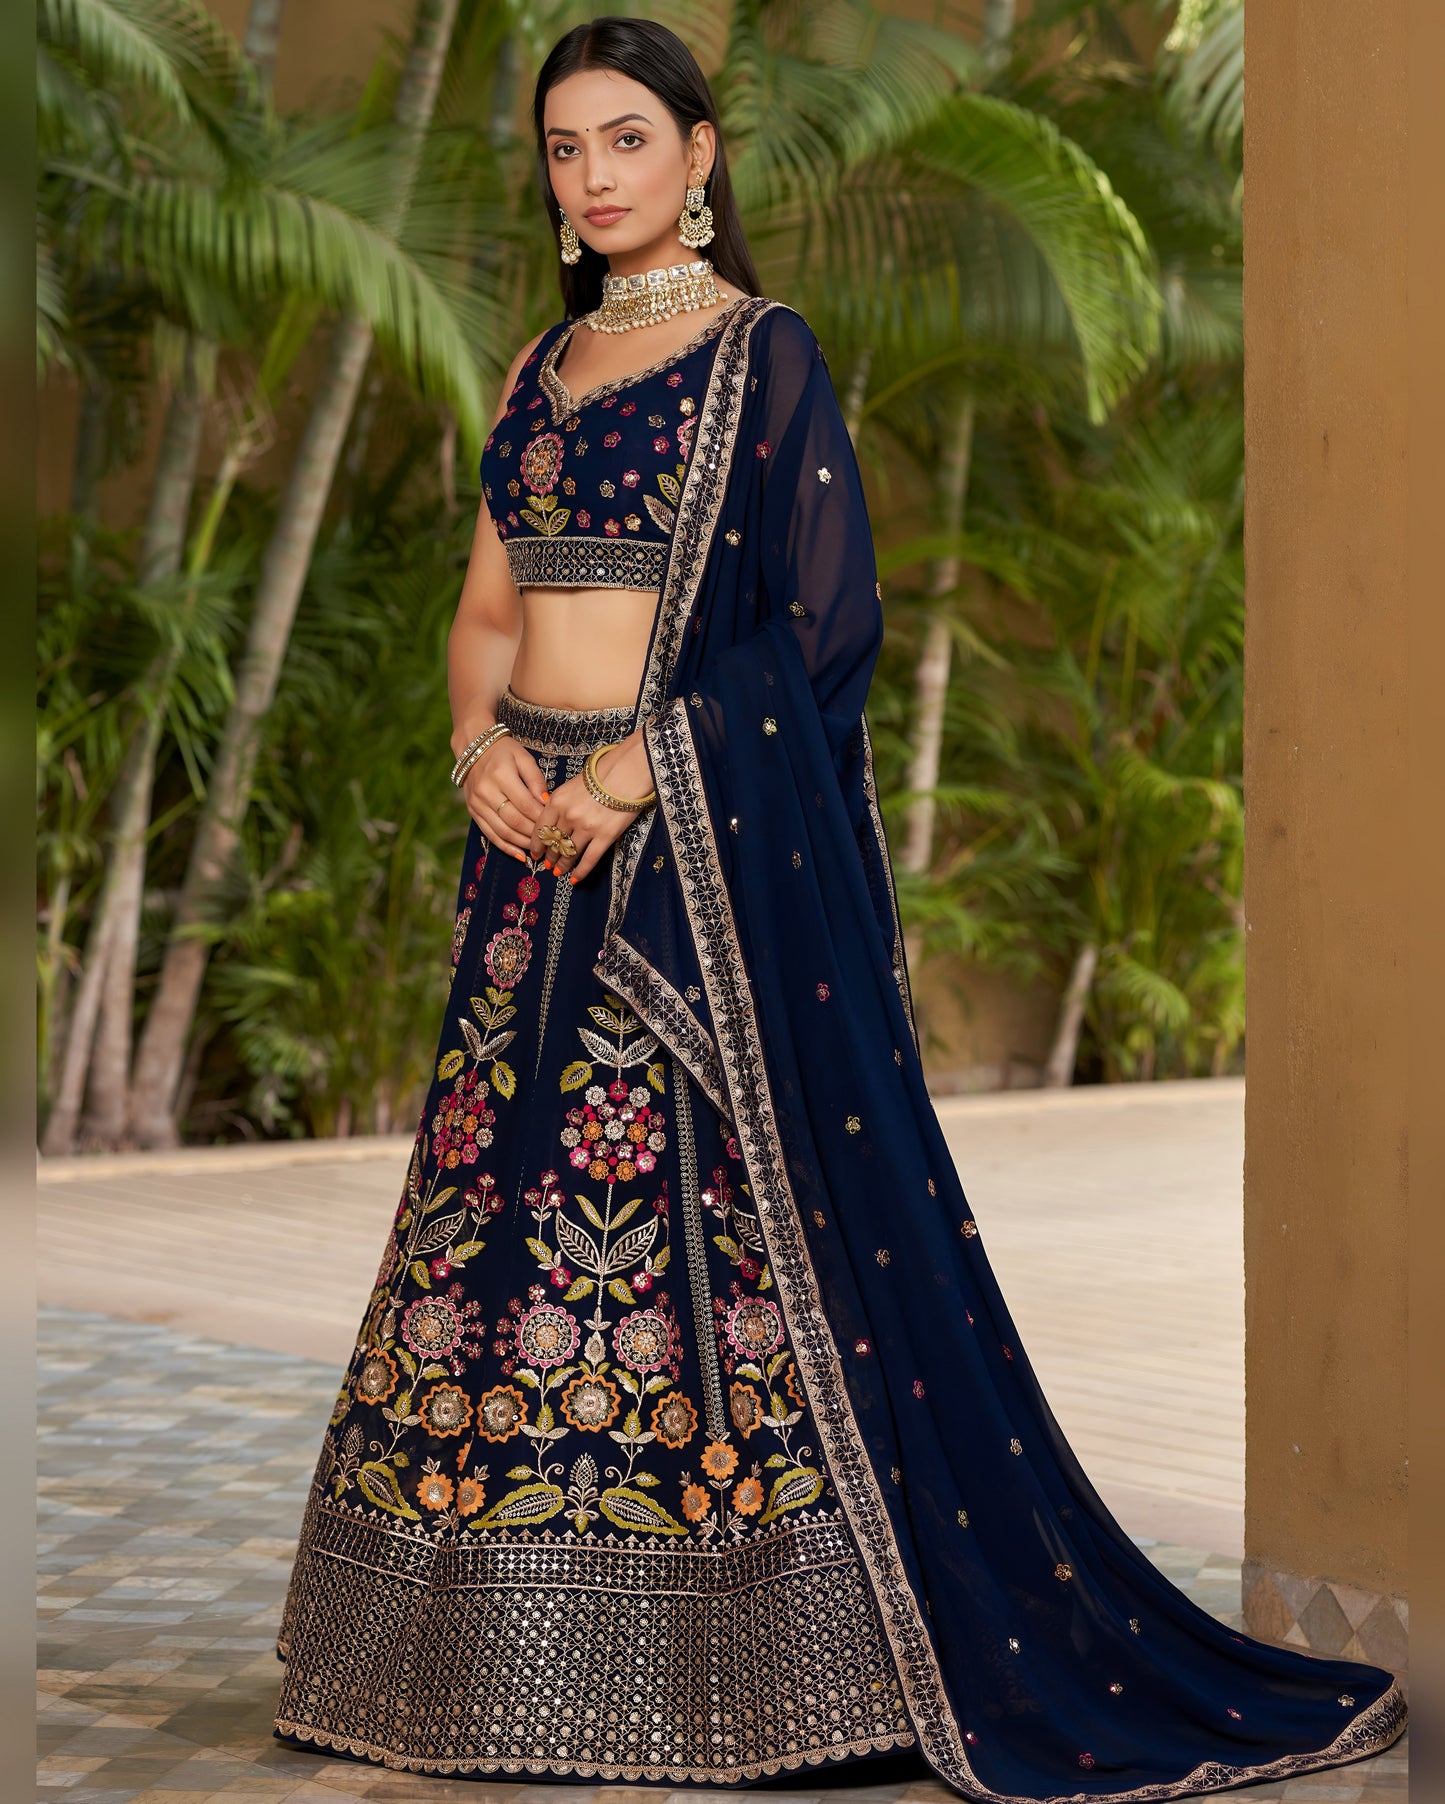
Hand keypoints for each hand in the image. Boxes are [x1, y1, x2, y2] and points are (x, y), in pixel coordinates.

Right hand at [461, 734, 548, 857]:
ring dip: (522, 843)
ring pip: (502, 831)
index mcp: (501, 776)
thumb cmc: (504, 751)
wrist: (474, 747)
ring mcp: (477, 803)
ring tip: (538, 850)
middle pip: (514, 821)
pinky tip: (519, 855)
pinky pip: (489, 834)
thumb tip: (546, 804)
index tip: (555, 826)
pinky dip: (505, 847)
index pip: (525, 805)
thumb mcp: (524, 758)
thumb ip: (536, 780)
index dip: (541, 818)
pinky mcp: (473, 811)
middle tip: (550, 842)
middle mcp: (486, 791)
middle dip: (533, 835)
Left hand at [531, 733, 653, 884]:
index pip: (540, 829)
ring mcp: (586, 828)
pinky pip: (589, 859)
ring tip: (559, 871)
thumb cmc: (601, 773)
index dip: (537, 844)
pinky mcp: (605, 836)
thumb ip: (560, 802)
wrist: (627, 771)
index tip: (535, 853)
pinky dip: (580, 872)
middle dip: (549, 856)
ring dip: (562, 865)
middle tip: (547, 864)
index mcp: (557, 801)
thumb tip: (552, 819)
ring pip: (569, 853)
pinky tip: (575, 879)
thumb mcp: (572, 784)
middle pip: (554, 843)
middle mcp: (568, 816)